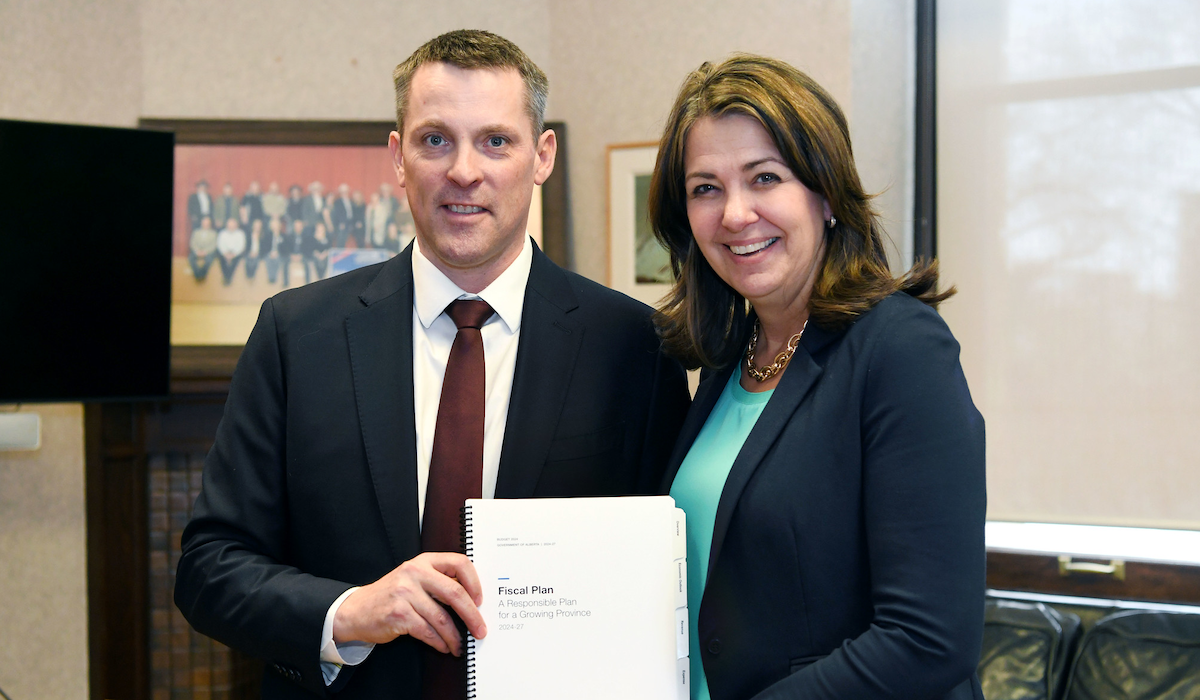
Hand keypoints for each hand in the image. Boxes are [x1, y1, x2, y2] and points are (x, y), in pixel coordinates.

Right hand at [332, 552, 485, 655]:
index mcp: (423, 561)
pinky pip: (427, 631)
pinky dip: (439, 642)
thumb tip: (472, 602)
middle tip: (480, 629)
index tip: (480, 600)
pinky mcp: (398, 613)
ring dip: (454, 636)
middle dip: (472, 615)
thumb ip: (439, 581)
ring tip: (459, 645)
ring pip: (441, 617)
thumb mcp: (414, 578)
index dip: (474, 582)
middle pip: (455, 593)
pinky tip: (443, 646)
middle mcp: (414, 572)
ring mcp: (405, 592)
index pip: (459, 562)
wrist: (356, 610)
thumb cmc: (392, 595)